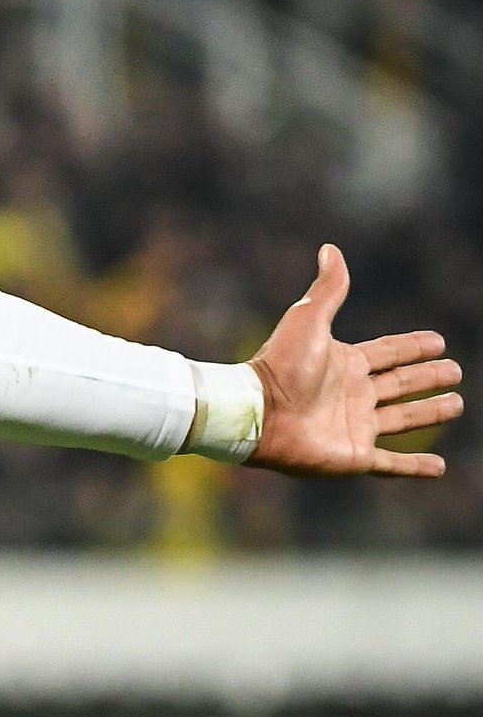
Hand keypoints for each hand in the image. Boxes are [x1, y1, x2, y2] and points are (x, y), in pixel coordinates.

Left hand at [246, 244, 461, 476]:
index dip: (412, 346)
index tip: (439, 341)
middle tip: (455, 371)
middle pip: (400, 383)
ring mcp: (355, 426)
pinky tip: (439, 467)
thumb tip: (331, 249)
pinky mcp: (355, 456)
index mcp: (345, 363)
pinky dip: (415, 468)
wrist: (259, 412)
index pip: (388, 352)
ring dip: (429, 413)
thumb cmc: (281, 365)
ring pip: (403, 420)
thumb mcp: (308, 320)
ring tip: (456, 404)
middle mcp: (353, 394)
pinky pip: (393, 465)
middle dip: (427, 377)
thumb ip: (327, 289)